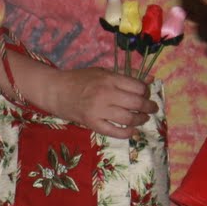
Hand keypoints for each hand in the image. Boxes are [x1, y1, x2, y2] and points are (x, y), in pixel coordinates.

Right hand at [39, 67, 156, 138]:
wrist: (54, 90)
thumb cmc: (79, 79)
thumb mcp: (103, 71)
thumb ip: (127, 75)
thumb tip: (151, 78)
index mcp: (109, 79)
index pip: (138, 87)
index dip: (146, 92)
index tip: (146, 94)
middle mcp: (105, 94)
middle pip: (137, 103)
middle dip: (149, 107)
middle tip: (152, 108)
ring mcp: (98, 110)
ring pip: (129, 118)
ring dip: (141, 120)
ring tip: (143, 119)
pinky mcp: (91, 122)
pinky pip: (114, 131)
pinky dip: (127, 133)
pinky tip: (132, 131)